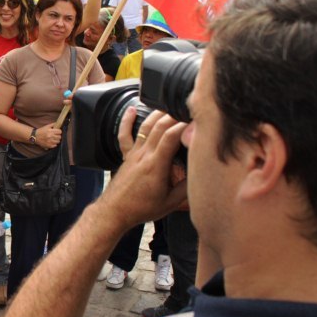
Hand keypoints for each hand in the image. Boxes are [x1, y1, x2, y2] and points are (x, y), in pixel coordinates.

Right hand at [35, 124, 61, 149]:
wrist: (35, 136)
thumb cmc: (41, 131)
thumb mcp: (46, 126)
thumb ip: (53, 124)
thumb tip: (58, 124)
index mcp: (50, 131)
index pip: (60, 132)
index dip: (59, 131)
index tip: (58, 132)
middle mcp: (50, 137)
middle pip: (59, 137)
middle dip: (58, 135)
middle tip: (56, 135)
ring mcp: (50, 142)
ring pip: (58, 141)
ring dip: (57, 140)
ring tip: (54, 138)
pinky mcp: (49, 146)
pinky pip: (55, 145)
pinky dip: (54, 144)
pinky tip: (52, 142)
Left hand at [105, 108, 187, 226]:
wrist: (115, 211)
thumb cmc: (141, 209)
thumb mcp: (170, 203)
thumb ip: (187, 188)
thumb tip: (201, 174)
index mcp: (156, 165)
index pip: (171, 137)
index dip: (184, 125)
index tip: (197, 120)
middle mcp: (144, 155)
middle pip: (159, 126)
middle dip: (175, 114)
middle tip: (188, 109)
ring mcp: (134, 153)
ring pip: (145, 126)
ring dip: (158, 114)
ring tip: (170, 105)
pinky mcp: (126, 156)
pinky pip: (125, 134)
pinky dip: (127, 120)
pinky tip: (132, 109)